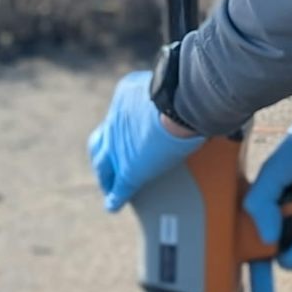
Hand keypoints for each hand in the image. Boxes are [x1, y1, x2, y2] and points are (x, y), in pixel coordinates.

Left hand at [88, 71, 203, 211]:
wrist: (178, 107)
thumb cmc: (183, 92)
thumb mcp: (171, 85)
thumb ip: (172, 94)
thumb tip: (192, 96)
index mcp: (125, 97)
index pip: (117, 117)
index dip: (119, 128)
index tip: (126, 133)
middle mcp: (115, 122)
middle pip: (99, 142)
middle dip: (101, 153)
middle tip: (106, 163)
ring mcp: (118, 147)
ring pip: (103, 165)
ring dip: (104, 177)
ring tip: (108, 186)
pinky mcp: (129, 169)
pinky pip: (118, 187)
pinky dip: (115, 198)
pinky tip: (113, 206)